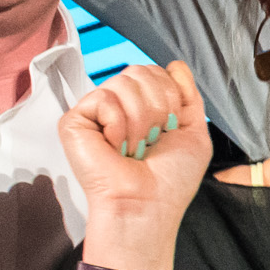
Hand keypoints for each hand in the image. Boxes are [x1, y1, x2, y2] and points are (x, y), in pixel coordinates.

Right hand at [59, 62, 210, 269]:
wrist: (148, 204)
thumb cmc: (170, 180)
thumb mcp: (194, 132)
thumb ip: (188, 95)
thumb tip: (175, 65)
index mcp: (143, 108)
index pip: (156, 72)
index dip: (171, 95)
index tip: (171, 127)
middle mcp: (118, 106)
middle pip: (140, 71)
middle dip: (158, 106)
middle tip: (153, 139)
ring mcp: (95, 112)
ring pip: (124, 81)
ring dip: (141, 119)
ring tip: (135, 147)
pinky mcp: (74, 120)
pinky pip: (104, 97)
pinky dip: (119, 124)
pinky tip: (115, 146)